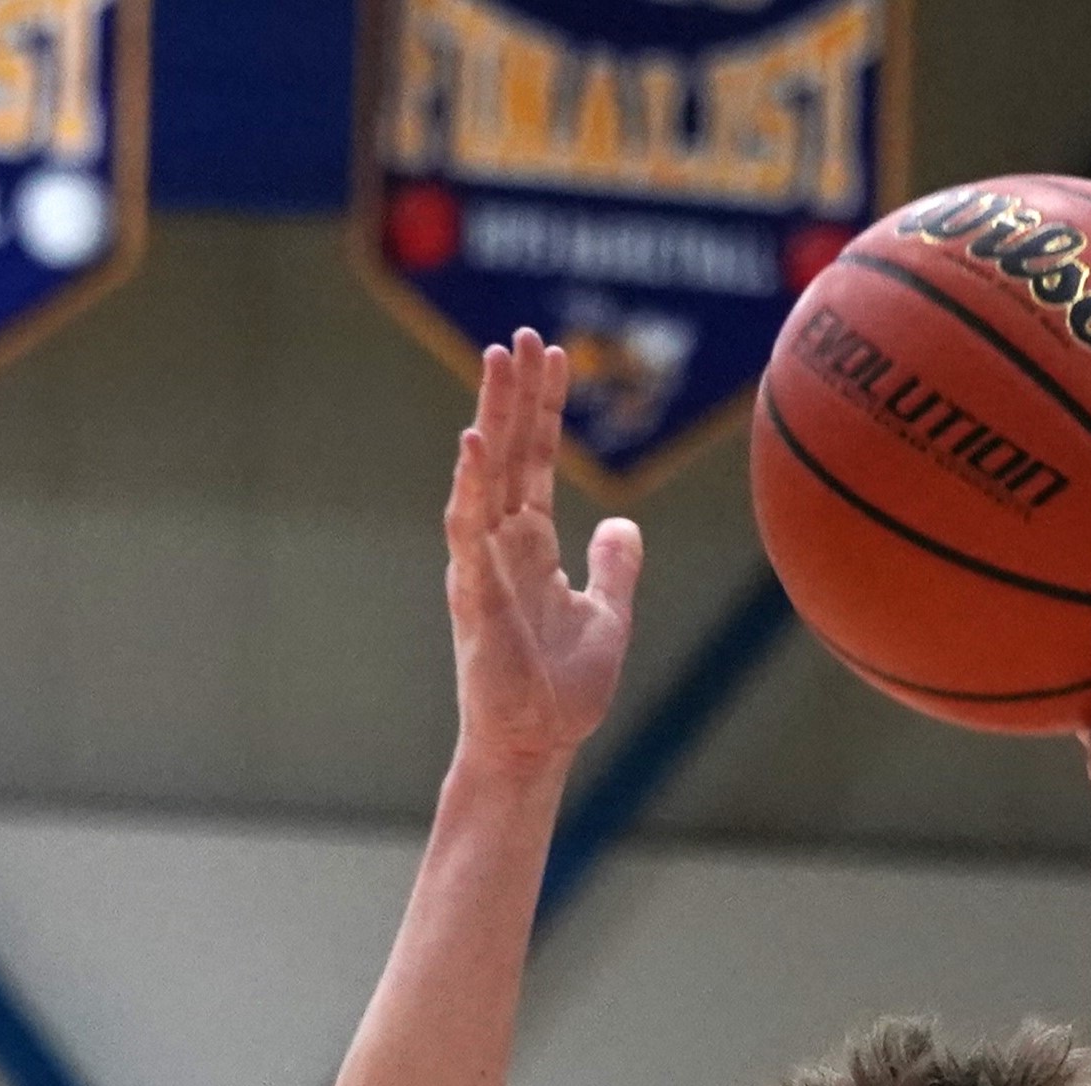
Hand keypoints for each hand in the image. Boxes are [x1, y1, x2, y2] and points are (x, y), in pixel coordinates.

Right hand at [443, 331, 641, 776]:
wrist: (537, 747)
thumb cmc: (563, 694)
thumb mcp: (608, 618)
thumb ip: (614, 568)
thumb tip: (623, 526)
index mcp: (532, 546)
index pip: (537, 460)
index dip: (546, 408)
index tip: (555, 355)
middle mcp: (502, 545)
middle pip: (509, 453)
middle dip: (516, 393)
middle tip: (523, 334)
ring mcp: (483, 564)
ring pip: (485, 475)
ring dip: (491, 417)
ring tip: (497, 361)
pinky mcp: (473, 592)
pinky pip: (467, 528)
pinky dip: (470, 484)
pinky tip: (474, 442)